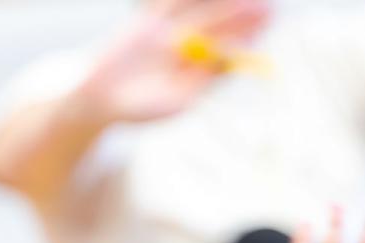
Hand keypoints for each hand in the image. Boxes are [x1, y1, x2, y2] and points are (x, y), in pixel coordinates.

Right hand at [71, 0, 268, 125]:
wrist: (98, 100)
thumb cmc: (138, 110)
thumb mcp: (175, 102)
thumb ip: (200, 83)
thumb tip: (228, 64)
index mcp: (199, 71)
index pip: (229, 50)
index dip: (247, 36)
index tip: (265, 25)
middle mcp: (187, 51)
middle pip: (219, 27)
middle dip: (240, 16)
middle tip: (266, 6)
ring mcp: (167, 35)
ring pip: (197, 12)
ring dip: (219, 3)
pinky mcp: (146, 23)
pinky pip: (168, 6)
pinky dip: (184, 0)